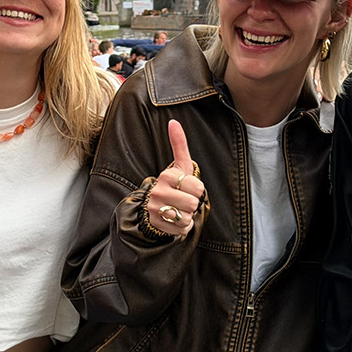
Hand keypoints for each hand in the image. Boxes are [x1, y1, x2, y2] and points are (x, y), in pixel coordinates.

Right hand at [144, 120, 203, 237]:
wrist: (152, 208)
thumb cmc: (172, 185)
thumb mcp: (178, 166)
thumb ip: (179, 144)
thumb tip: (173, 122)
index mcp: (166, 176)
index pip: (198, 187)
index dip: (197, 190)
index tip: (185, 188)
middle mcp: (158, 191)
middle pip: (194, 203)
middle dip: (192, 204)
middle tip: (182, 200)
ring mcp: (156, 209)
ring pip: (188, 216)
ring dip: (187, 216)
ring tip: (177, 210)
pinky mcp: (157, 224)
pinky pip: (183, 229)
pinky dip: (183, 227)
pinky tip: (174, 220)